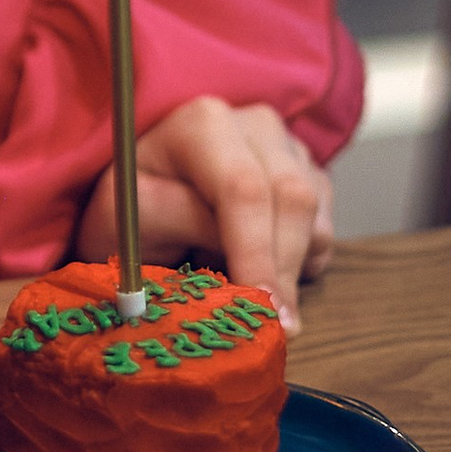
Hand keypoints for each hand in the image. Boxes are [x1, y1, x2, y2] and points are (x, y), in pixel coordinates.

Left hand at [75, 97, 334, 328]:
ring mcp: (291, 148)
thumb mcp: (126, 219)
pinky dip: (299, 264)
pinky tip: (257, 264)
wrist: (149, 194)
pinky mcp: (312, 177)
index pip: (243, 189)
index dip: (256, 252)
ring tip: (232, 275)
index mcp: (202, 124)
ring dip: (285, 267)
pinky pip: (324, 232)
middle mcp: (256, 125)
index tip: (261, 307)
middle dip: (281, 270)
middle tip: (273, 327)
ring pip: (315, 220)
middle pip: (291, 200)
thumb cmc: (132, 209)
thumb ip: (175, 227)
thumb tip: (234, 269)